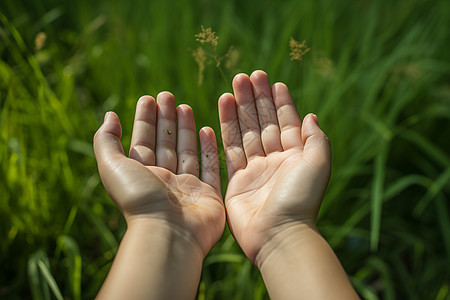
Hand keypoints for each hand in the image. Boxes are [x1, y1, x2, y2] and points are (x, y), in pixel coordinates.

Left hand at [93, 92, 224, 255]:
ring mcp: (186, 187)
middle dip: (165, 119)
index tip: (149, 98)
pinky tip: (206, 129)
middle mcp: (163, 180)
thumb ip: (107, 140)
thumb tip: (109, 115)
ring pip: (186, 152)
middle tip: (168, 95)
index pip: (143, 141)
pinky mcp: (208, 194)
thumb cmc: (139, 199)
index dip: (145, 119)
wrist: (168, 233)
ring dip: (185, 129)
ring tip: (185, 106)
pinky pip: (209, 167)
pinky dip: (208, 149)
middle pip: (165, 143)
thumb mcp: (112, 166)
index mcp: (141, 175)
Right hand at [219, 71, 330, 263]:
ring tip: (233, 86)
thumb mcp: (318, 164)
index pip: (286, 121)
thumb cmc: (301, 199)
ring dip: (239, 109)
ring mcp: (255, 169)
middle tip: (247, 75)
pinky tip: (223, 110)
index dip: (280, 102)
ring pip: (245, 132)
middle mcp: (275, 159)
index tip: (273, 82)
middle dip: (256, 99)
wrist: (278, 234)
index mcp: (296, 155)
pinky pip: (229, 149)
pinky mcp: (237, 179)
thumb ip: (315, 138)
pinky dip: (226, 129)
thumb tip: (311, 115)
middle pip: (263, 122)